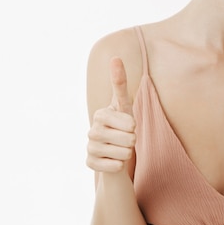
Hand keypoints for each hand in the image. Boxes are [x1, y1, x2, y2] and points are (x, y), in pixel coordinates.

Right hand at [86, 57, 135, 172]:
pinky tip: (115, 161)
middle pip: (128, 138)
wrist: (115, 153)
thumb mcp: (124, 105)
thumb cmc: (122, 126)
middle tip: (128, 139)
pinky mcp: (90, 163)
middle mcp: (92, 130)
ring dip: (128, 153)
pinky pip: (114, 167)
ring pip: (123, 153)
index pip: (128, 121)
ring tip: (122, 149)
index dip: (133, 125)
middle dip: (133, 140)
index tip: (130, 125)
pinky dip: (119, 165)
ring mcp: (89, 147)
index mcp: (101, 114)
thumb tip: (115, 57)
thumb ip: (119, 82)